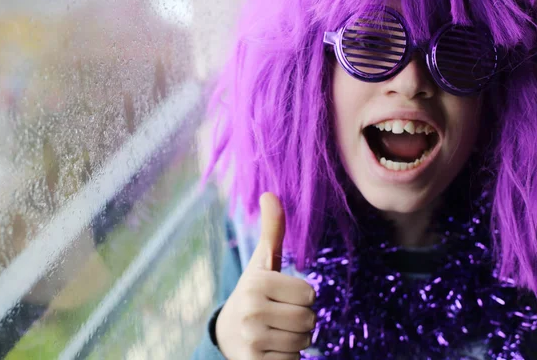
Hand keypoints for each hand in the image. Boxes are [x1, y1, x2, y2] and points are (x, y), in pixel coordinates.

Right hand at [215, 192, 316, 359]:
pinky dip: (287, 358)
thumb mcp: (263, 263)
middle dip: (301, 321)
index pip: (309, 294)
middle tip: (279, 317)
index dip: (301, 297)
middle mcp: (251, 310)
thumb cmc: (255, 293)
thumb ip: (271, 231)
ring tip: (275, 332)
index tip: (281, 297)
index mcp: (256, 283)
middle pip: (309, 319)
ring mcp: (251, 339)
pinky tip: (270, 350)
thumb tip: (270, 193)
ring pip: (304, 342)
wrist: (227, 335)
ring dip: (295, 340)